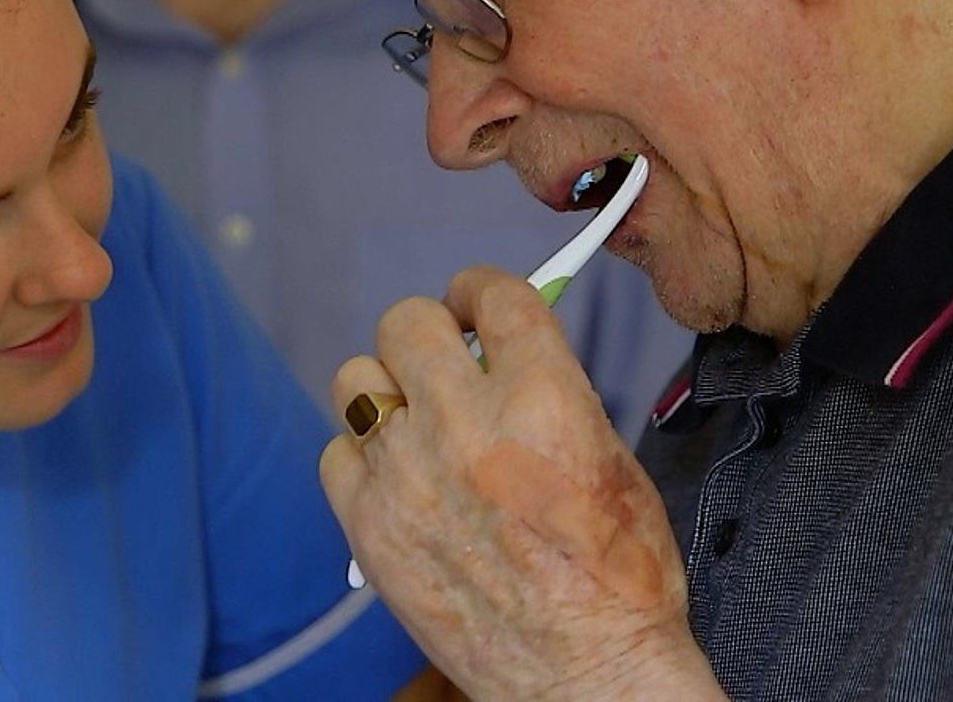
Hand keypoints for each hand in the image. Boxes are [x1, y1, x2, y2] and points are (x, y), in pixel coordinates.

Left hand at [321, 266, 725, 700]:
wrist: (587, 678)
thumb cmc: (617, 581)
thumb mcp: (611, 459)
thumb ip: (551, 392)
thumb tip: (501, 352)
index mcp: (542, 401)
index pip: (494, 296)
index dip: (482, 288)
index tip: (475, 300)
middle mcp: (466, 426)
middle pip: (407, 320)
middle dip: (429, 330)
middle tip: (444, 358)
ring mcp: (407, 476)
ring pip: (355, 379)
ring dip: (387, 389)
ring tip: (414, 419)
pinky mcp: (369, 526)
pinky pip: (335, 452)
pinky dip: (362, 458)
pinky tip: (394, 478)